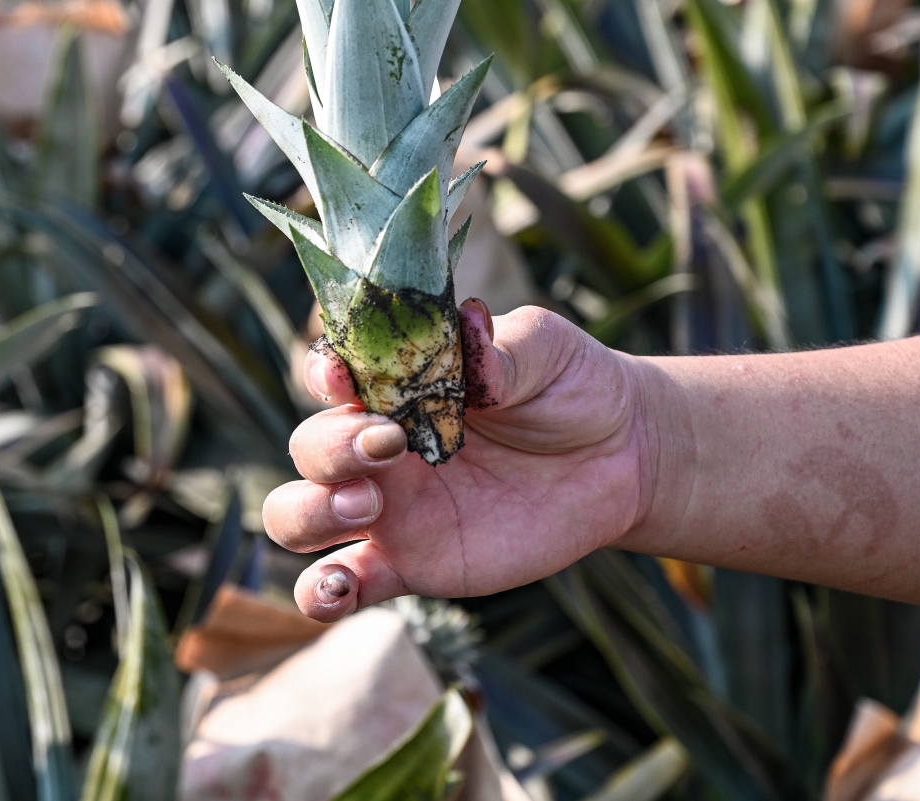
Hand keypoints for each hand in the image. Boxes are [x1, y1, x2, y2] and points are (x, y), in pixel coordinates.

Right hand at [262, 301, 657, 620]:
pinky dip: (319, 593)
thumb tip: (471, 326)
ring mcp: (386, 509)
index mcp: (392, 384)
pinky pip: (340, 583)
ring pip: (300, 515)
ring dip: (311, 513)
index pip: (330, 375)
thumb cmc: (569, 387)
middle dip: (330, 449)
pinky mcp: (407, 564)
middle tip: (391, 447)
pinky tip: (335, 592)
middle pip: (308, 449)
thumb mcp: (545, 350)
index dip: (322, 374)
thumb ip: (503, 348)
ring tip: (367, 509)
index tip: (344, 378)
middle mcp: (374, 445)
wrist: (619, 458)